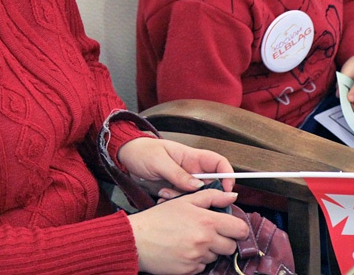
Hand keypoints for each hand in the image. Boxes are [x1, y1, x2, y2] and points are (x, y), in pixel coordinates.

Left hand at [117, 137, 234, 198]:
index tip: (227, 190)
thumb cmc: (143, 152)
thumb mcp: (160, 162)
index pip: (218, 163)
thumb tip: (198, 186)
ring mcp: (183, 180)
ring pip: (195, 195)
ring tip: (165, 192)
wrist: (126, 157)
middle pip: (210, 184)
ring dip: (182, 198)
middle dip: (201, 194)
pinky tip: (161, 196)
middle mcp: (191, 169)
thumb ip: (178, 174)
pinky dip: (173, 201)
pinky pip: (182, 200)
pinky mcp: (175, 190)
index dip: (228, 175)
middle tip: (183, 195)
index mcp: (192, 157)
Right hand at [128, 188, 248, 274]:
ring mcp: (197, 258)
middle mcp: (205, 241)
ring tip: (191, 240)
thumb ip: (212, 196)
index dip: (239, 229)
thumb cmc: (159, 219)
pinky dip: (197, 260)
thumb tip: (232, 196)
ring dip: (209, 250)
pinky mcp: (189, 271)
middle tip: (209, 233)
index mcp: (207, 221)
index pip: (240, 229)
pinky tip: (184, 250)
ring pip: (216, 257)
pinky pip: (202, 267)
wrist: (137, 239)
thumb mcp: (185, 200)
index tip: (233, 228)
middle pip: (231, 247)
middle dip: (224, 240)